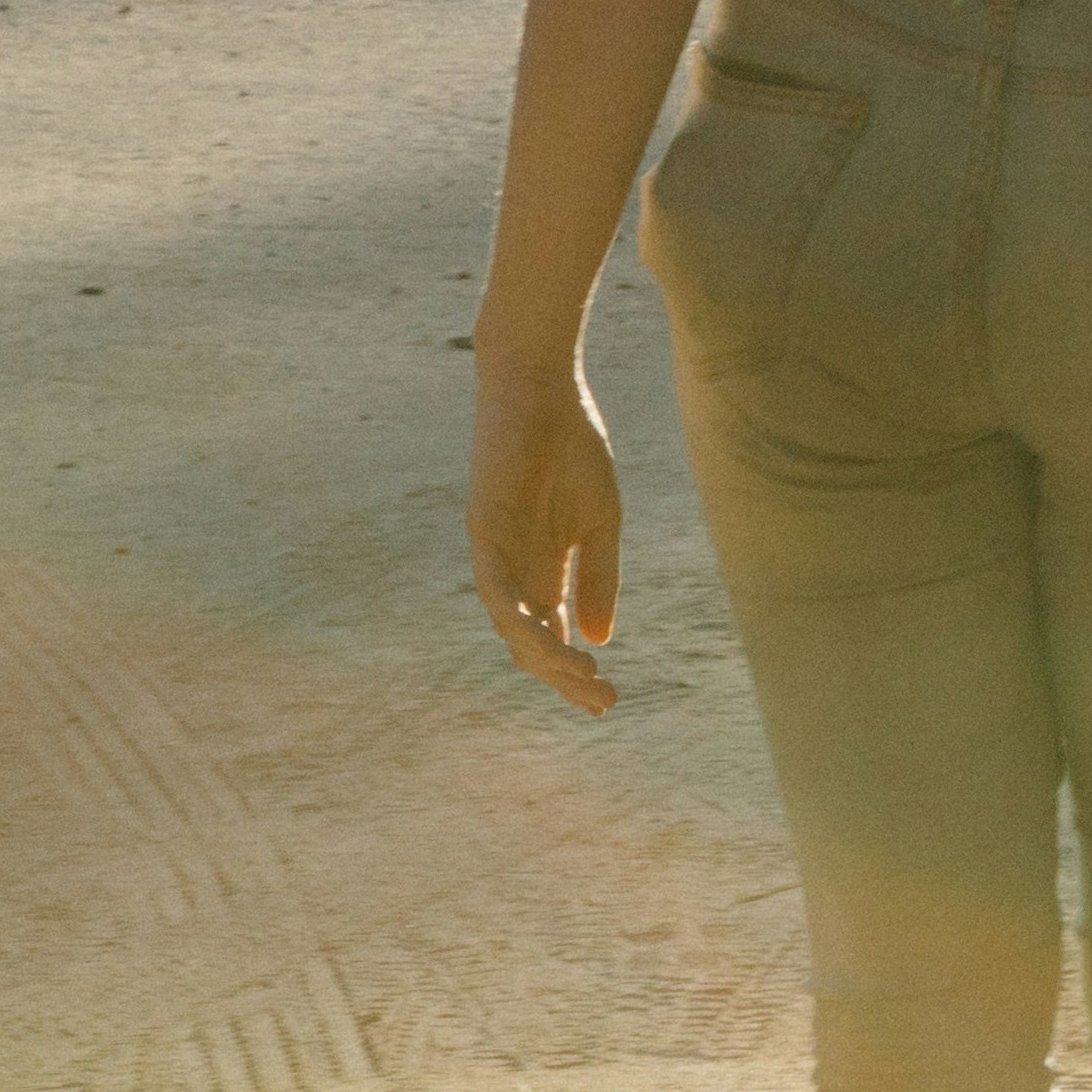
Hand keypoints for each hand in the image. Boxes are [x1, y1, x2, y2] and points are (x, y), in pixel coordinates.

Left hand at [468, 346, 625, 712]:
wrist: (544, 390)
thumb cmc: (574, 447)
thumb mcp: (602, 521)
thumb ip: (599, 578)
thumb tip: (599, 639)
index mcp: (546, 567)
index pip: (555, 634)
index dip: (575, 670)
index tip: (608, 699)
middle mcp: (516, 569)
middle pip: (533, 641)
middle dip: (564, 675)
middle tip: (602, 701)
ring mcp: (496, 553)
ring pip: (514, 625)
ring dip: (545, 655)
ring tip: (581, 674)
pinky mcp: (483, 531)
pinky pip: (494, 588)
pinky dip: (517, 616)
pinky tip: (545, 634)